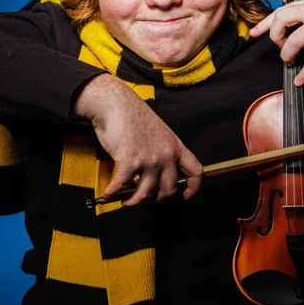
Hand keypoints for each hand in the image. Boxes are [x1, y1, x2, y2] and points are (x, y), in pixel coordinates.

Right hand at [73, 74, 201, 205]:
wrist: (116, 103)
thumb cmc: (133, 116)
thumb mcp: (159, 132)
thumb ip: (162, 151)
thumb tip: (156, 174)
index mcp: (175, 146)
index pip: (196, 171)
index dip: (193, 188)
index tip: (185, 196)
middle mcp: (166, 155)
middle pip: (169, 190)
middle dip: (156, 199)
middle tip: (145, 199)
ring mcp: (149, 160)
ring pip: (147, 193)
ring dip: (134, 201)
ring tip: (125, 200)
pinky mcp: (130, 162)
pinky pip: (123, 186)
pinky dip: (113, 193)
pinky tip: (107, 194)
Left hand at [250, 0, 303, 85]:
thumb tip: (285, 35)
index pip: (281, 10)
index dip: (265, 23)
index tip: (253, 33)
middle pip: (281, 19)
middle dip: (274, 36)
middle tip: (281, 47)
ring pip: (293, 39)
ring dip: (287, 54)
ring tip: (290, 61)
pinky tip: (300, 79)